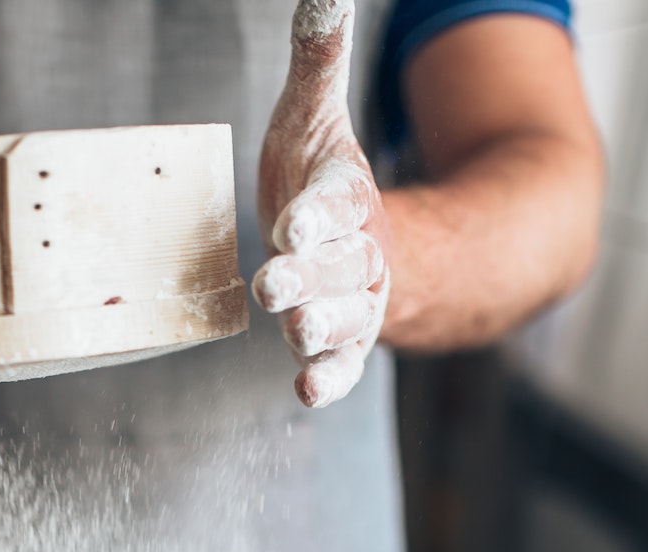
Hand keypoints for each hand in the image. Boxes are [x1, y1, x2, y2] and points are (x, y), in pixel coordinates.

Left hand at [253, 0, 389, 407]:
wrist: (369, 245)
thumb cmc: (323, 181)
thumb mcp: (316, 117)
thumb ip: (318, 60)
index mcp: (348, 197)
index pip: (336, 204)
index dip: (316, 216)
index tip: (292, 225)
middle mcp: (359, 255)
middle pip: (342, 266)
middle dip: (310, 276)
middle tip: (277, 285)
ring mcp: (354, 305)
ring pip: (344, 320)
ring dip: (319, 329)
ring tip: (292, 332)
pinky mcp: (344, 345)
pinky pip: (343, 367)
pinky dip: (327, 381)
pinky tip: (306, 394)